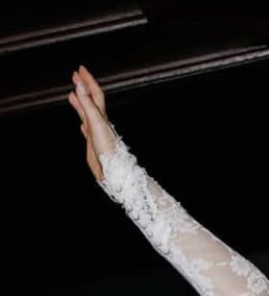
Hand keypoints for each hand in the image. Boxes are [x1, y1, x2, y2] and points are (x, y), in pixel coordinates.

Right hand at [68, 65, 115, 182]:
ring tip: (73, 94)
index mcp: (100, 116)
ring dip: (81, 103)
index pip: (94, 93)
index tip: (80, 69)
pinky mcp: (94, 144)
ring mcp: (96, 132)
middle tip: (76, 75)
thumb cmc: (107, 148)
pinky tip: (82, 124)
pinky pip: (87, 129)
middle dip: (84, 87)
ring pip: (88, 113)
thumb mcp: (95, 122)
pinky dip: (83, 122)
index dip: (88, 80)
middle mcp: (99, 122)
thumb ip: (87, 104)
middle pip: (91, 100)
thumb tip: (81, 84)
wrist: (113, 170)